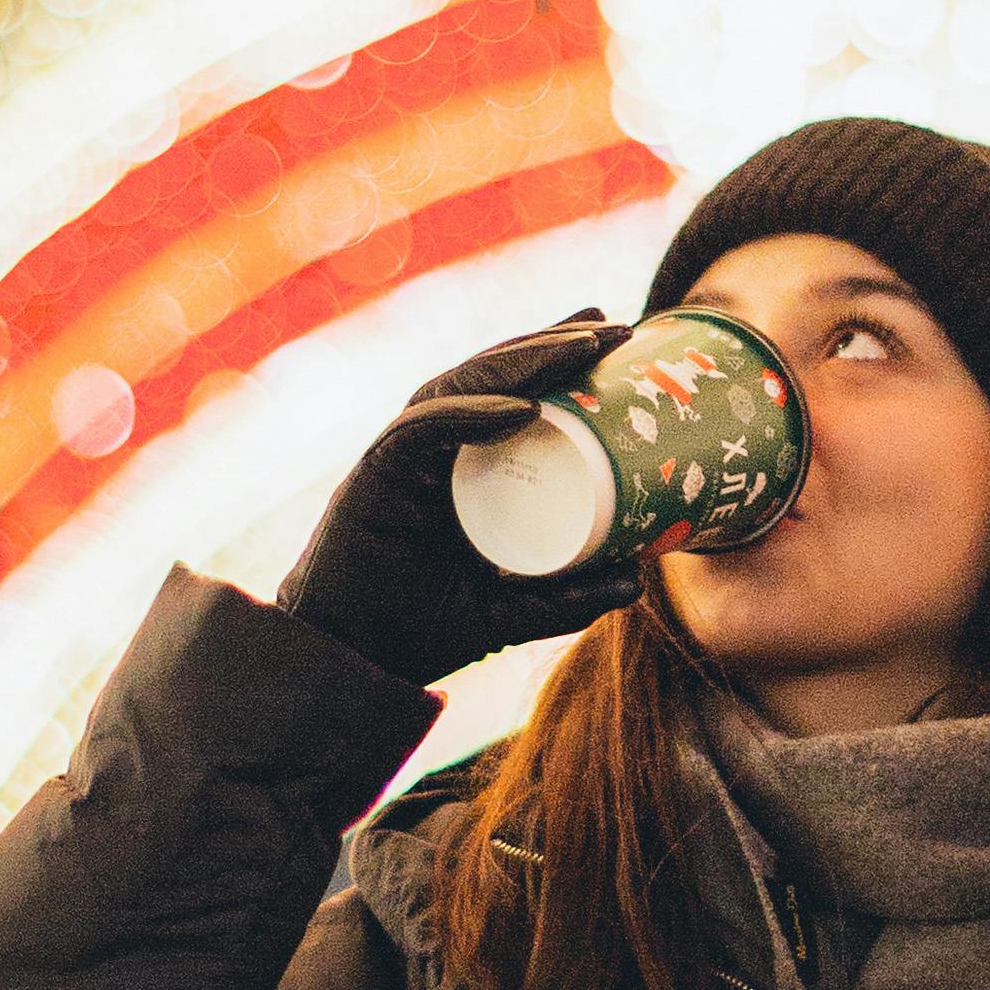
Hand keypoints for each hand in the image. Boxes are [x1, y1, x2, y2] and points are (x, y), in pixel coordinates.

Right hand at [273, 314, 632, 689]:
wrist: (352, 665)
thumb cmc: (418, 631)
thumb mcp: (511, 614)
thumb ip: (567, 599)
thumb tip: (637, 580)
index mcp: (456, 467)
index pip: (508, 394)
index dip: (557, 361)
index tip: (618, 340)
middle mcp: (426, 451)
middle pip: (490, 377)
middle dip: (551, 343)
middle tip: (614, 325)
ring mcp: (398, 459)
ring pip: (460, 388)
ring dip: (522, 361)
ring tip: (584, 346)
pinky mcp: (373, 478)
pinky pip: (422, 430)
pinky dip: (470, 414)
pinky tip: (520, 406)